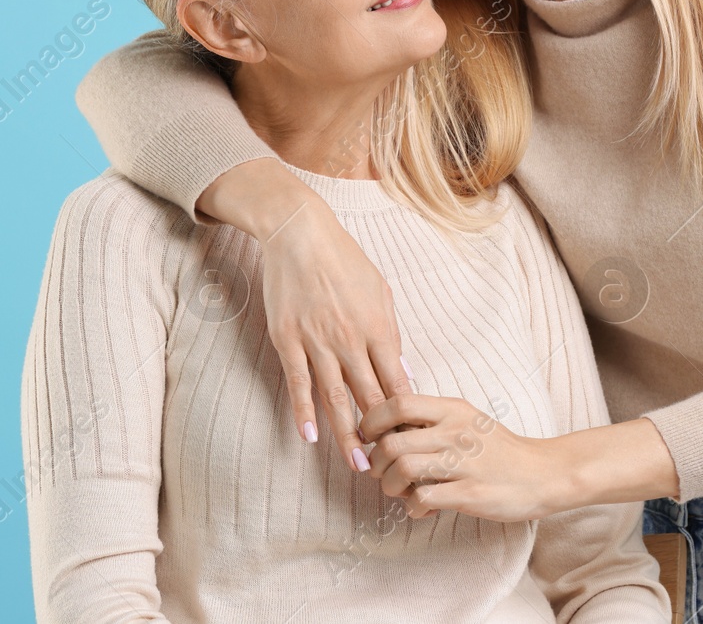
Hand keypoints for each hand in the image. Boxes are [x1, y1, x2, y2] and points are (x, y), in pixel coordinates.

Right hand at [198, 159, 412, 470]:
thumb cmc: (344, 260)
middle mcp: (350, 340)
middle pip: (370, 398)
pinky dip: (304, 412)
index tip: (413, 442)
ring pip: (336, 398)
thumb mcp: (379, 291)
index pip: (397, 383)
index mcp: (378, 328)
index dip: (406, 416)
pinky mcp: (288, 340)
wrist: (300, 234)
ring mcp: (318, 341)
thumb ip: (390, 334)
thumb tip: (403, 373)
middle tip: (391, 469)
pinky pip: (299, 383)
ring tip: (358, 465)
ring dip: (348, 436)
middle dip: (383, 437)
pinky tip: (309, 437)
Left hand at [359, 395, 570, 522]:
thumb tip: (387, 427)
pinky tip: (422, 508)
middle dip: (376, 463)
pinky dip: (413, 507)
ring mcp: (464, 462)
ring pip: (402, 469)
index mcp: (452, 410)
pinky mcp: (470, 493)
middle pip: (391, 442)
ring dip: (391, 486)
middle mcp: (456, 431)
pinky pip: (423, 498)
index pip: (397, 403)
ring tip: (400, 492)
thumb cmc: (499, 449)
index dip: (372, 420)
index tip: (368, 438)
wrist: (543, 473)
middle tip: (381, 473)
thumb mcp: (467, 420)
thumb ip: (431, 420)